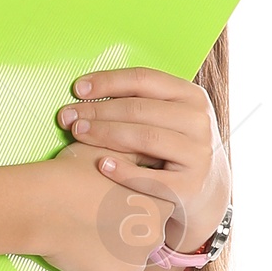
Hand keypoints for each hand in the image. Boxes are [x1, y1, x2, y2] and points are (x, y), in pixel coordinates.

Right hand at [27, 141, 172, 270]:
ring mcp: (132, 265)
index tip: (114, 201)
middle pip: (143, 238)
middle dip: (126, 233)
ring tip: (85, 237)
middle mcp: (154, 238)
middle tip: (97, 219)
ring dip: (111, 255)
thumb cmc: (74, 173)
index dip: (135, 205)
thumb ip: (138, 155)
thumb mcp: (112, 152)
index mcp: (160, 206)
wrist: (42, 203)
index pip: (158, 209)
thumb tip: (150, 151)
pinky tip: (78, 257)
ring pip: (126, 263)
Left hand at [56, 68, 227, 250]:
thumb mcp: (168, 117)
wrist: (204, 191)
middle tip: (67, 116)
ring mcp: (198, 154)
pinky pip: (151, 177)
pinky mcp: (190, 187)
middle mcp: (199, 121)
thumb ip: (140, 101)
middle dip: (98, 110)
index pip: (144, 79)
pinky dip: (124, 170)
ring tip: (78, 134)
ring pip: (146, 138)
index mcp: (191, 96)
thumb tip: (86, 88)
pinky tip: (101, 164)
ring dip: (106, 134)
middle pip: (140, 109)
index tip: (77, 89)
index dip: (108, 82)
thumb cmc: (172, 146)